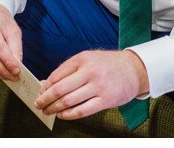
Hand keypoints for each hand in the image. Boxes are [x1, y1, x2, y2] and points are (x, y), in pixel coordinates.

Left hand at [34, 50, 148, 119]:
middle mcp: (89, 72)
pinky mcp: (106, 100)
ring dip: (54, 108)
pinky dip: (69, 114)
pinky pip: (82, 110)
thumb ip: (67, 70)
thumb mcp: (87, 59)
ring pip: (69, 101)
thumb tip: (45, 84)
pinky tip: (63, 115)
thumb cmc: (107, 65)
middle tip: (38, 104)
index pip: (56, 75)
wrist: (134, 69)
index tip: (39, 93)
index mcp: (82, 59)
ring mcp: (98, 86)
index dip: (45, 87)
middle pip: (60, 89)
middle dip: (45, 99)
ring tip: (48, 111)